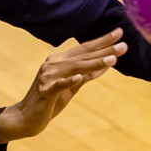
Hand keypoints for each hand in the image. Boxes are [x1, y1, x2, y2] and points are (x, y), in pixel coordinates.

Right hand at [0, 30, 124, 143]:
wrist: (27, 118)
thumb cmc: (51, 100)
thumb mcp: (73, 85)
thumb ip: (88, 73)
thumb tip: (109, 61)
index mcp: (59, 61)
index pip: (84, 48)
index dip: (102, 41)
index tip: (119, 32)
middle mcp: (53, 65)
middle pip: (82, 55)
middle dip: (104, 49)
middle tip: (123, 44)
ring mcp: (47, 78)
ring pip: (74, 67)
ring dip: (94, 63)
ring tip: (112, 59)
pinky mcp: (44, 92)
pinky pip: (58, 85)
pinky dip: (68, 81)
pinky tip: (78, 77)